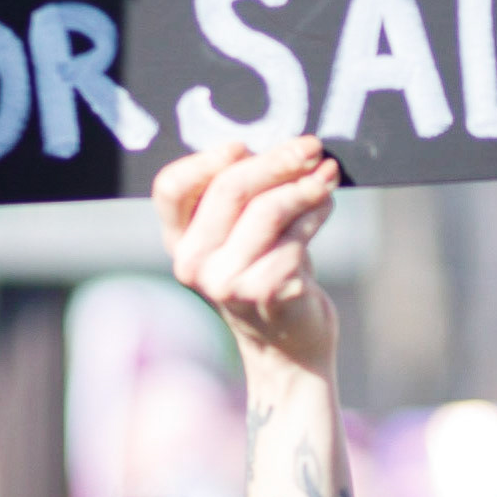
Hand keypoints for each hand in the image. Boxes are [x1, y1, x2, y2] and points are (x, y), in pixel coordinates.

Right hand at [153, 137, 340, 375]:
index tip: (242, 147)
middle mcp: (194, 264)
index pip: (171, 189)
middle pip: (229, 189)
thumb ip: (245, 198)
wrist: (289, 350)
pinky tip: (325, 207)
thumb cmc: (268, 278)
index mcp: (180, 243)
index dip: (204, 161)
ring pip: (268, 210)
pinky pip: (296, 236)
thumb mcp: (244, 237)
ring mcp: (226, 282)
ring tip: (326, 176)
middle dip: (277, 161)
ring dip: (305, 187)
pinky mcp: (264, 293)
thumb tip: (286, 148)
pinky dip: (317, 213)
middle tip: (311, 147)